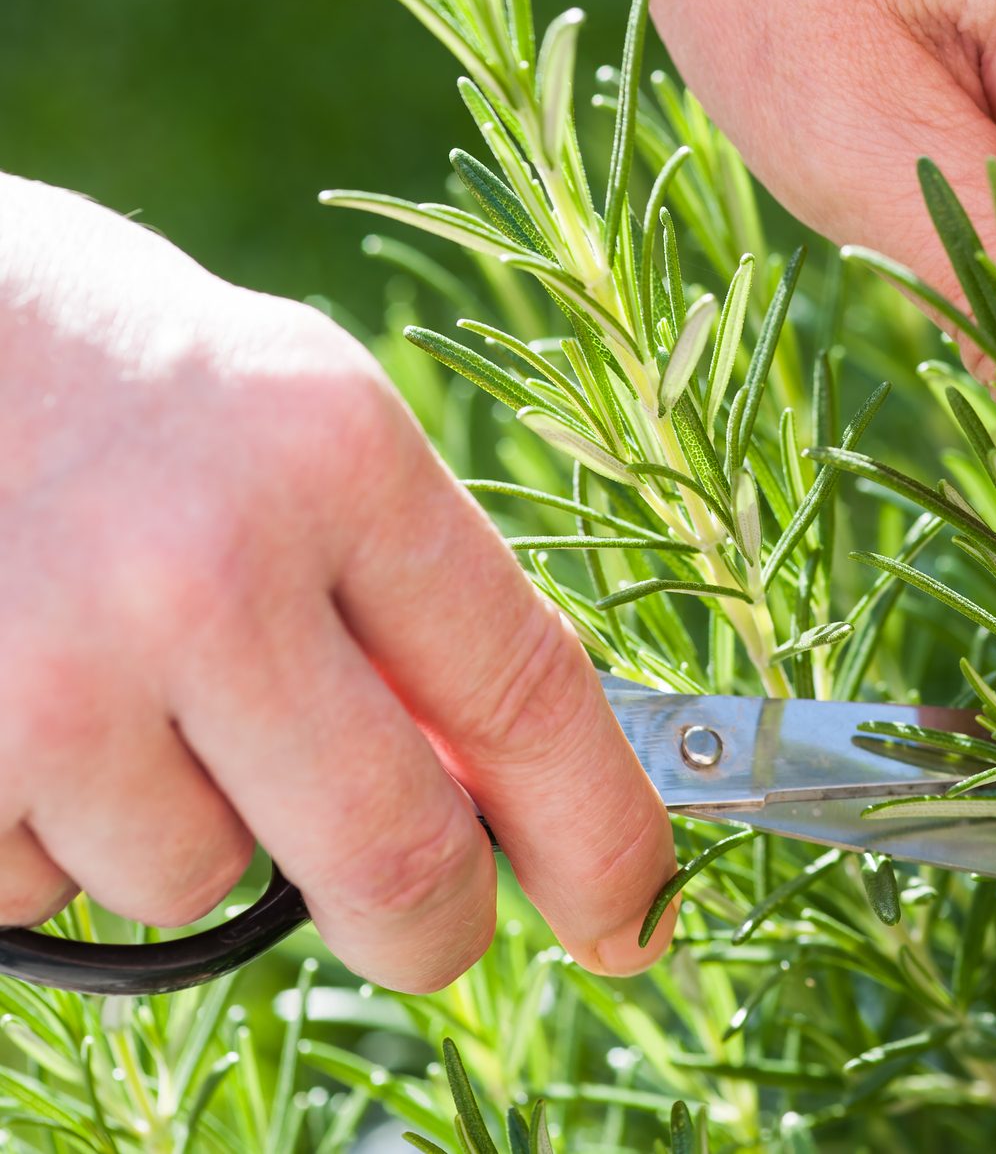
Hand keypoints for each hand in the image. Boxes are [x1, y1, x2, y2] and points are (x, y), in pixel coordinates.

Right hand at [0, 177, 675, 989]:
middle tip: (430, 929)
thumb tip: (497, 782)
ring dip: (190, 831)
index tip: (633, 918)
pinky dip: (49, 831)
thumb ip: (399, 591)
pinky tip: (20, 700)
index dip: (601, 835)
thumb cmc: (109, 367)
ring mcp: (57, 675)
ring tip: (119, 684)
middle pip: (395, 856)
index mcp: (337, 456)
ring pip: (197, 881)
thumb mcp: (293, 422)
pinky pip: (42, 885)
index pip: (527, 693)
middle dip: (432, 929)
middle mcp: (208, 570)